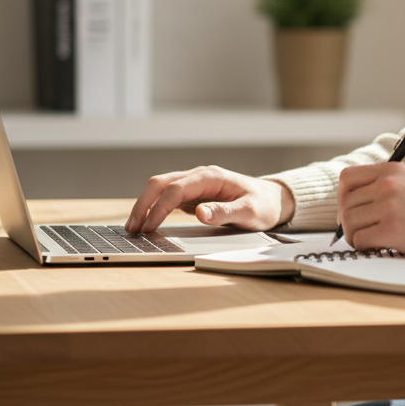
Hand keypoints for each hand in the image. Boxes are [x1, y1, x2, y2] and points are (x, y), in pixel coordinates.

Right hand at [125, 166, 294, 233]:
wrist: (272, 200)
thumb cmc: (263, 205)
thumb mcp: (249, 212)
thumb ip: (225, 212)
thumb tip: (200, 212)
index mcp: (211, 177)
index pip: (176, 189)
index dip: (160, 207)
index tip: (149, 227)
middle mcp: (199, 177)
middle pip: (161, 184)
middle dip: (143, 204)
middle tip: (132, 228)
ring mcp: (195, 185)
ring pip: (161, 189)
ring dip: (145, 205)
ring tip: (134, 228)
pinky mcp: (193, 195)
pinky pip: (168, 198)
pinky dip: (154, 209)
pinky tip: (147, 223)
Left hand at [337, 163, 404, 260]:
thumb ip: (385, 184)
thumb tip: (353, 202)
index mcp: (392, 170)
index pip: (347, 178)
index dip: (344, 197)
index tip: (352, 209)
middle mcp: (388, 184)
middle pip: (345, 204)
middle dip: (349, 221)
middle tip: (362, 231)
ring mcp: (389, 206)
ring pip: (349, 223)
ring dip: (356, 236)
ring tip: (372, 240)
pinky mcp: (393, 230)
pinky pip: (360, 240)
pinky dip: (365, 247)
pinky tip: (379, 246)